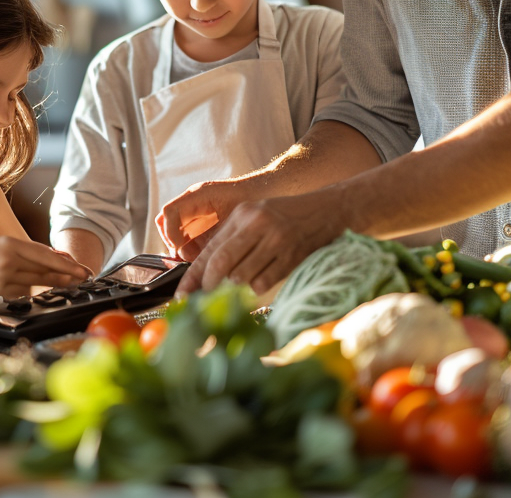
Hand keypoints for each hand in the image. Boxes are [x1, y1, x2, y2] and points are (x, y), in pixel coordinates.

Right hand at [0, 236, 90, 299]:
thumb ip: (22, 251)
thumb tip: (51, 256)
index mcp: (9, 242)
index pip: (44, 254)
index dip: (65, 262)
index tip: (80, 267)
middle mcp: (8, 259)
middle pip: (44, 269)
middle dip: (66, 274)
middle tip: (83, 277)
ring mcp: (2, 276)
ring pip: (35, 282)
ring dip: (54, 284)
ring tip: (69, 284)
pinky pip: (21, 292)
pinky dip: (32, 290)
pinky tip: (42, 290)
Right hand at [156, 178, 247, 260]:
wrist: (266, 192)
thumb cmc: (253, 201)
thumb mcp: (233, 220)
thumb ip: (213, 236)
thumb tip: (196, 257)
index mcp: (198, 195)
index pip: (170, 213)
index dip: (172, 234)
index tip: (183, 251)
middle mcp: (191, 201)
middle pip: (165, 221)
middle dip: (172, 242)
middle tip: (188, 257)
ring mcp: (194, 209)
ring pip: (172, 229)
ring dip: (180, 246)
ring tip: (195, 259)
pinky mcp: (200, 219)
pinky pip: (185, 233)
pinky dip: (189, 247)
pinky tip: (201, 256)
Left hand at [175, 194, 336, 295]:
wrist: (329, 209)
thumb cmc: (287, 216)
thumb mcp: (255, 217)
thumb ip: (231, 240)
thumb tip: (205, 273)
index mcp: (241, 214)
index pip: (209, 250)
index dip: (192, 277)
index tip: (181, 296)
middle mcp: (256, 224)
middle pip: (221, 263)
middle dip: (209, 286)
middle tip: (204, 301)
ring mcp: (275, 239)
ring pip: (241, 276)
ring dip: (235, 289)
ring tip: (236, 288)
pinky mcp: (292, 254)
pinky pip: (263, 282)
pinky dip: (256, 288)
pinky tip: (259, 282)